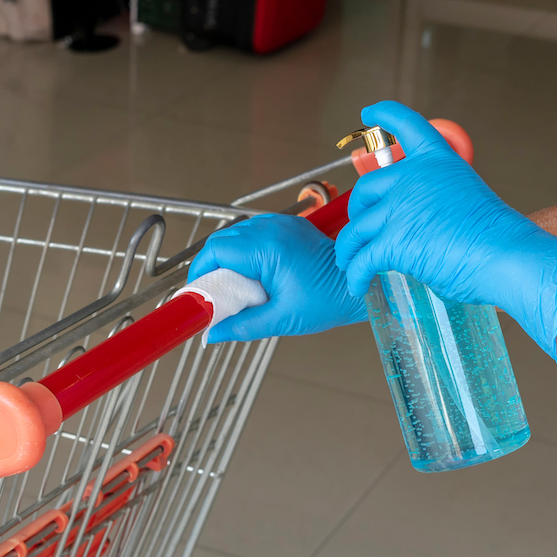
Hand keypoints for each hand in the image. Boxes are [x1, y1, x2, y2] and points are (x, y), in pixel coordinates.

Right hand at [187, 213, 369, 342]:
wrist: (359, 286)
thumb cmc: (328, 300)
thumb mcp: (281, 319)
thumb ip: (241, 325)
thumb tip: (212, 333)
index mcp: (268, 249)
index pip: (216, 251)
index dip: (201, 272)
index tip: (198, 293)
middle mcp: (272, 229)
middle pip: (222, 240)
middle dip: (211, 266)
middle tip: (213, 294)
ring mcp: (281, 223)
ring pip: (235, 234)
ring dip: (226, 257)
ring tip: (232, 286)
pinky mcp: (288, 225)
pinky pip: (253, 232)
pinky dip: (243, 250)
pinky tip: (250, 272)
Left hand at [334, 101, 556, 361]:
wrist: (508, 256)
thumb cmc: (497, 238)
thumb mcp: (465, 199)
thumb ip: (434, 202)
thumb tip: (417, 230)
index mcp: (438, 161)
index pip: (407, 126)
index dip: (385, 115)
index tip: (369, 113)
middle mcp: (414, 177)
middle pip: (365, 189)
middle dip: (357, 211)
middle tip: (359, 231)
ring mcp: (400, 207)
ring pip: (355, 230)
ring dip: (348, 251)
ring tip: (351, 266)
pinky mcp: (393, 240)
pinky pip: (361, 260)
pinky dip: (354, 275)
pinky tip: (357, 285)